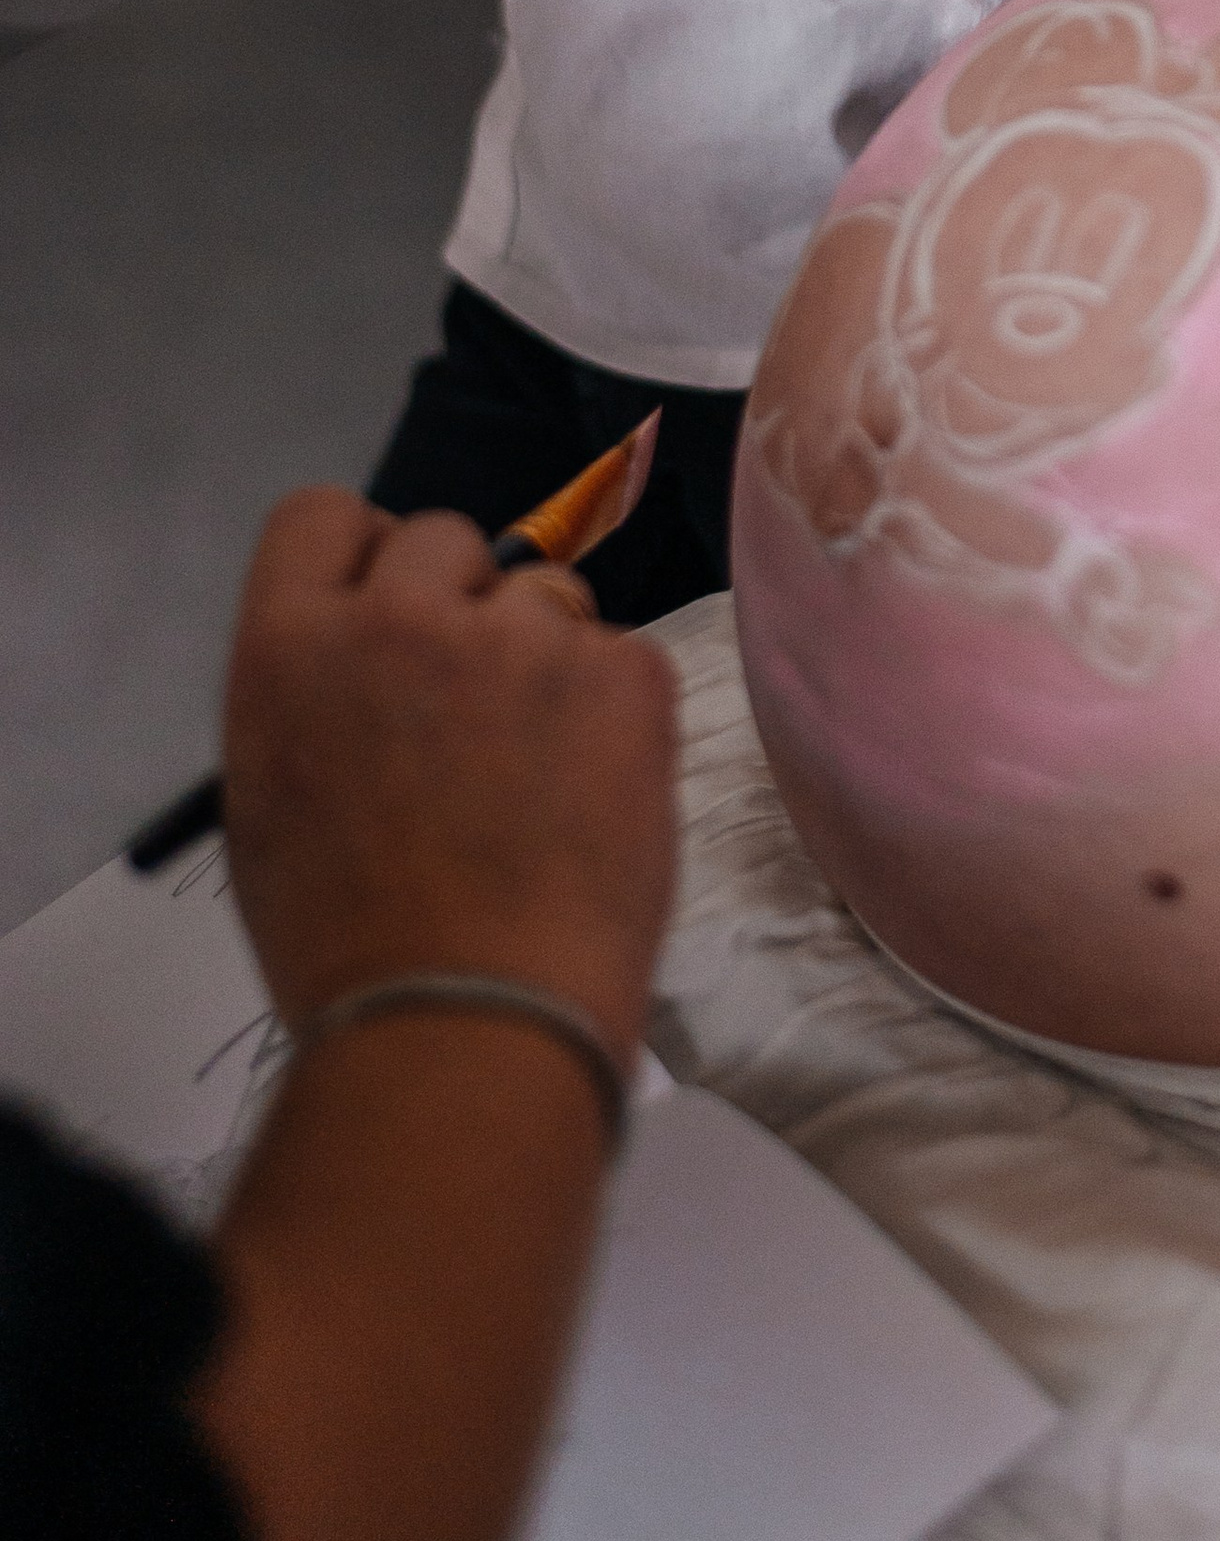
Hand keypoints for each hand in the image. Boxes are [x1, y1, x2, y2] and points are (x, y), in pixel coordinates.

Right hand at [222, 487, 678, 1066]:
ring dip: (544, 661)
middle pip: (442, 539)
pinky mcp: (623, 674)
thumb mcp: (275, 804)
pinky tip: (592, 802)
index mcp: (289, 646)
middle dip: (459, 604)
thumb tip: (367, 670)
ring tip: (536, 781)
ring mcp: (519, 638)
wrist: (466, 1023)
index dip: (362, 559)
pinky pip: (622, 658)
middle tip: (473, 708)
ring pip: (545, 598)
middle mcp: (399, 616)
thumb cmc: (353, 948)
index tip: (387, 610)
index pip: (321, 516)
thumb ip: (318, 699)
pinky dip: (617, 716)